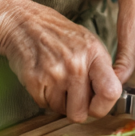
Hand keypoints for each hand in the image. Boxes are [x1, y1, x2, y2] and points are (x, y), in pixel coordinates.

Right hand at [0, 0, 122, 121]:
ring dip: (58, 101)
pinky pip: (44, 105)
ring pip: (61, 111)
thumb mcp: (88, 42)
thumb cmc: (58, 33)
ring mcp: (55, 73)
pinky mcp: (35, 81)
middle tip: (72, 93)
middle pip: (81, 113)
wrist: (24, 23)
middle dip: (76, 108)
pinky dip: (44, 97)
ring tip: (56, 79)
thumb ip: (101, 69)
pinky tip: (44, 79)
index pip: (110, 92)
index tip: (97, 104)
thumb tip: (111, 96)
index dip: (104, 106)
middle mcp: (76, 64)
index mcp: (94, 54)